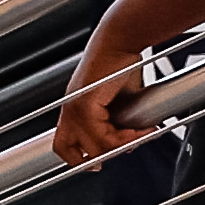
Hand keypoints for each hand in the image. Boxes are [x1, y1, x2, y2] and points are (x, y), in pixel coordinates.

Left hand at [51, 41, 165, 165]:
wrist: (121, 39)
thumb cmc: (122, 62)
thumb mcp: (121, 99)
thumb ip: (121, 121)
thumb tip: (132, 140)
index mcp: (74, 107)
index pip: (63, 143)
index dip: (79, 158)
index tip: (98, 165)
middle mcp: (69, 108)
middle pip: (67, 151)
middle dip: (95, 159)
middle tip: (123, 150)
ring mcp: (74, 106)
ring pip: (93, 147)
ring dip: (122, 146)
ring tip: (141, 135)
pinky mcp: (85, 104)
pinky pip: (102, 136)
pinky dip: (124, 138)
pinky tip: (140, 130)